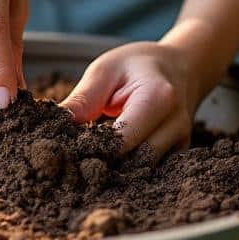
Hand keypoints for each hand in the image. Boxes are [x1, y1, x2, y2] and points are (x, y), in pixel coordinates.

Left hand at [61, 35, 220, 160]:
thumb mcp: (105, 70)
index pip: (122, 141)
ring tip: (91, 162)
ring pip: (142, 173)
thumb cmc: (138, 66)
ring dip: (116, 170)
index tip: (68, 151)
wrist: (180, 68)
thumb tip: (57, 124)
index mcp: (158, 98)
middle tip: (74, 163)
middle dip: (103, 165)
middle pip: (134, 162)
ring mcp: (181, 143)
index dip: (92, 150)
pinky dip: (129, 171)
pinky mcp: (178, 155)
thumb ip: (84, 98)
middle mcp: (175, 124)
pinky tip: (112, 162)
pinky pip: (151, 172)